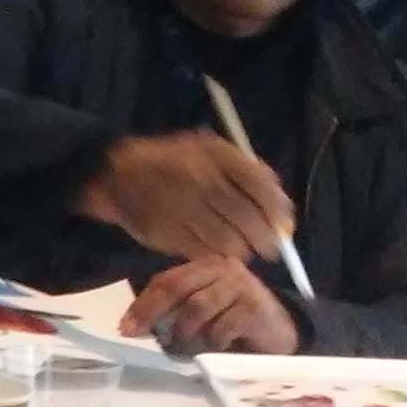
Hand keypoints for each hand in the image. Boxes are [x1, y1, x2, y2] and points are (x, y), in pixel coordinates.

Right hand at [79, 132, 295, 264]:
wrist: (120, 175)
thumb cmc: (174, 163)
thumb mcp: (209, 150)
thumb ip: (244, 169)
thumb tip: (280, 201)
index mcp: (213, 155)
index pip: (257, 185)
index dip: (277, 210)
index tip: (286, 226)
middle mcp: (198, 179)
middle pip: (245, 217)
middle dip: (265, 238)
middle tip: (272, 249)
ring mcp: (180, 207)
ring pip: (226, 240)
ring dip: (242, 250)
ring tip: (245, 251)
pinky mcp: (165, 232)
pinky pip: (202, 252)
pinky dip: (217, 256)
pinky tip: (221, 252)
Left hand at [121, 258, 299, 356]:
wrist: (281, 333)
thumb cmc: (237, 324)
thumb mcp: (204, 312)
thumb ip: (178, 310)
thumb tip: (139, 326)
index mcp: (207, 266)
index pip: (167, 279)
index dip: (143, 303)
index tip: (126, 326)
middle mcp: (224, 269)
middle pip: (177, 287)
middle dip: (152, 313)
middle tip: (138, 335)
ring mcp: (241, 286)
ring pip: (197, 309)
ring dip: (184, 334)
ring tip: (182, 349)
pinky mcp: (254, 309)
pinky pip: (220, 329)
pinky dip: (211, 344)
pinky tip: (216, 350)